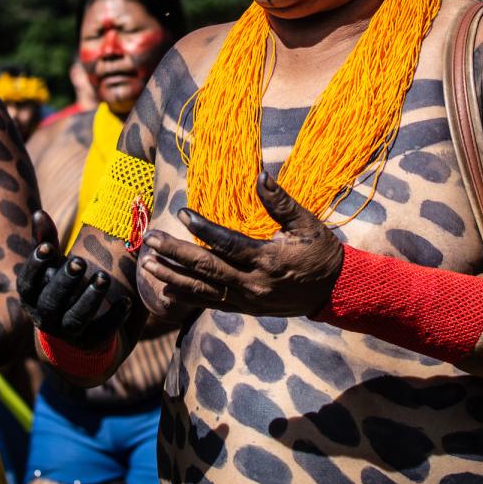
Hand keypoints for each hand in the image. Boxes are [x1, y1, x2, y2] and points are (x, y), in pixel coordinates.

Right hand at [17, 210, 129, 345]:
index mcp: (32, 297)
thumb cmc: (58, 286)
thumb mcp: (51, 265)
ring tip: (104, 277)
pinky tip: (127, 301)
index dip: (34, 266)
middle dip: (65, 282)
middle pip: (51, 302)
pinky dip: (114, 317)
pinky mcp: (90, 340)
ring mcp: (67, 332)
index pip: (26, 283)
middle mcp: (45, 316)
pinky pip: (102, 331)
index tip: (48, 247)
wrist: (72, 329)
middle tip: (80, 261)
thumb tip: (39, 213)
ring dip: (90, 299)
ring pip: (75, 319)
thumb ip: (45, 240)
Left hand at [140, 171, 343, 316]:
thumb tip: (261, 175)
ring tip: (147, 264)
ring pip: (203, 289)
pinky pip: (211, 303)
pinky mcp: (246, 308)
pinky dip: (187, 296)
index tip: (182, 214)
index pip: (228, 244)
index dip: (203, 229)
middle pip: (207, 268)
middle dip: (175, 254)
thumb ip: (281, 202)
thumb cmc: (321, 252)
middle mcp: (253, 283)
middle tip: (150, 240)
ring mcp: (247, 299)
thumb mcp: (307, 224)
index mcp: (268, 259)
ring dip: (173, 276)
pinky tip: (166, 287)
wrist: (335, 291)